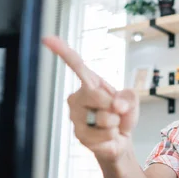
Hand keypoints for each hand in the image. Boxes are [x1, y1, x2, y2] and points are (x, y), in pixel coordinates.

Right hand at [43, 36, 138, 162]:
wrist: (120, 139)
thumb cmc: (122, 114)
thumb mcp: (131, 101)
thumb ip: (129, 98)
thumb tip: (116, 106)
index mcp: (90, 84)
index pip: (77, 66)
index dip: (63, 52)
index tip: (47, 38)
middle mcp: (77, 98)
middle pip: (96, 96)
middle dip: (114, 107)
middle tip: (116, 113)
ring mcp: (76, 117)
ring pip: (104, 118)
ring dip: (115, 124)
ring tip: (111, 125)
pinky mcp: (79, 135)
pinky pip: (104, 135)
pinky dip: (112, 137)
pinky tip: (108, 137)